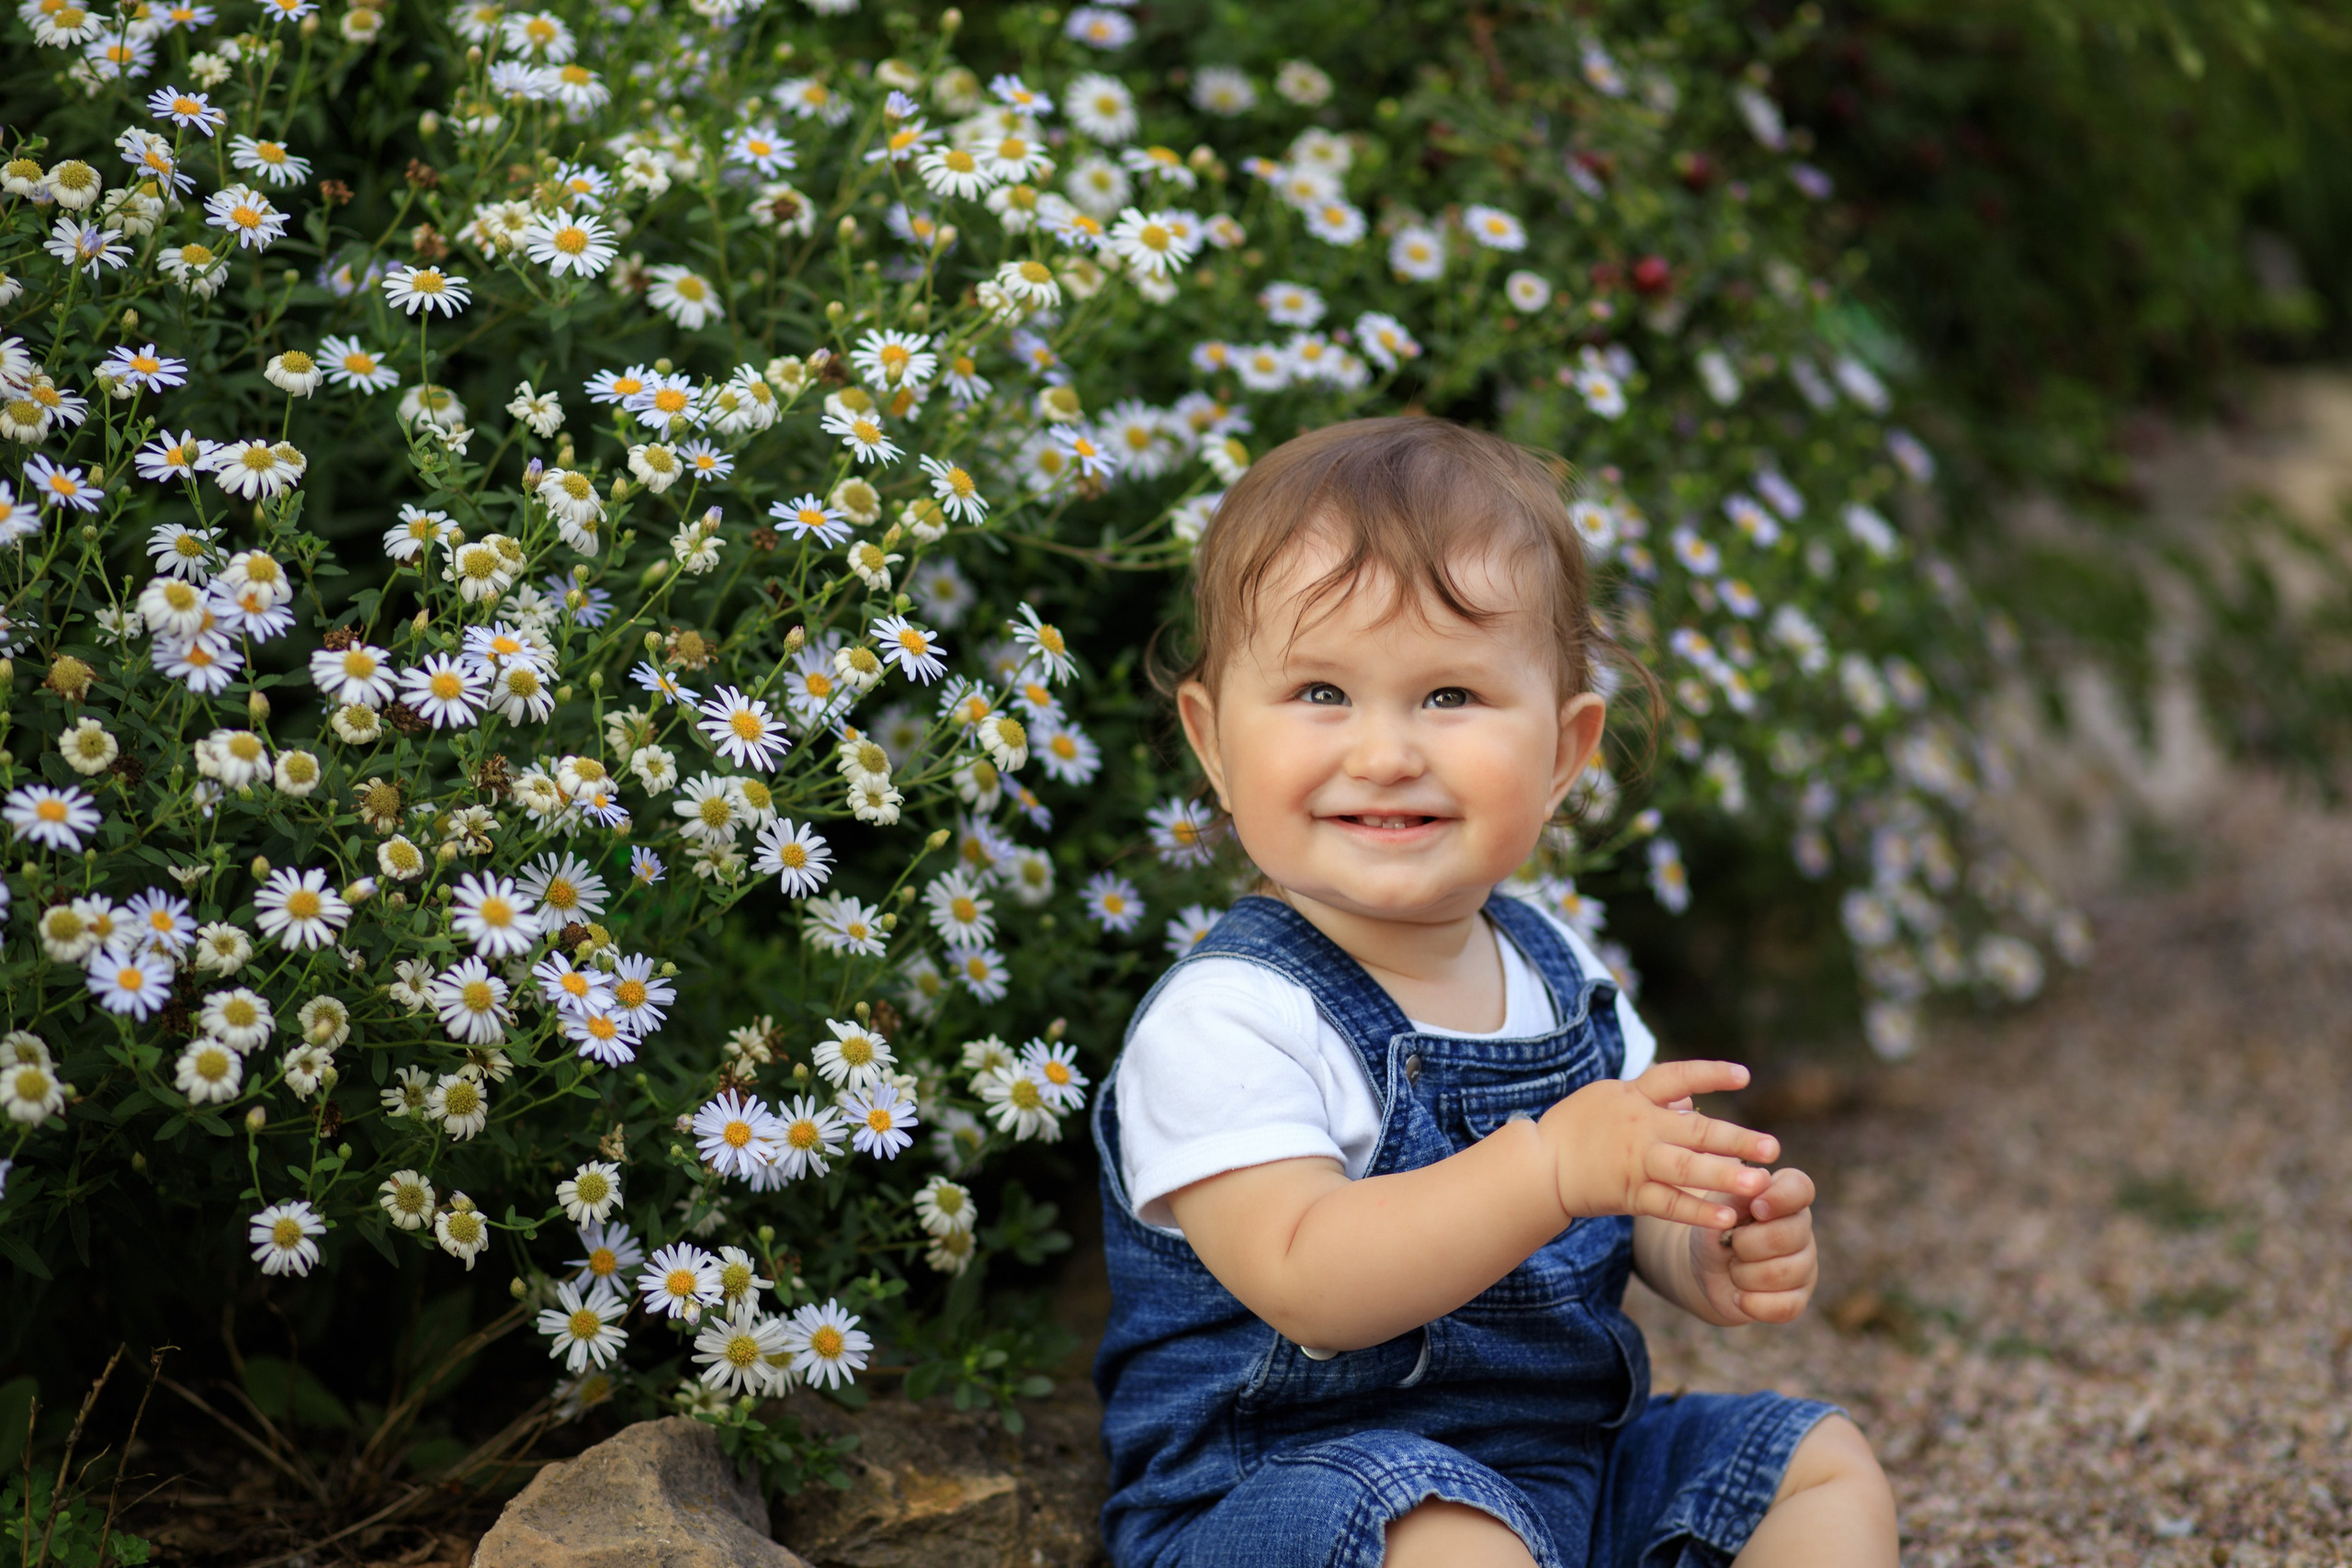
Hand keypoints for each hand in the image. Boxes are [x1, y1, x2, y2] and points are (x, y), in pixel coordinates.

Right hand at [1538, 1060, 1778, 1228]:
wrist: (1538, 1164)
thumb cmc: (1577, 1126)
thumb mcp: (1610, 1096)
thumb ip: (1653, 1097)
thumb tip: (1693, 1097)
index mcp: (1634, 1095)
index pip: (1678, 1077)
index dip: (1711, 1075)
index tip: (1746, 1077)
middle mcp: (1639, 1125)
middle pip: (1695, 1130)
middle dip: (1736, 1138)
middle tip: (1773, 1147)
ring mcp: (1635, 1161)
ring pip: (1686, 1168)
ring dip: (1724, 1175)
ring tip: (1760, 1183)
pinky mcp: (1628, 1193)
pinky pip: (1668, 1204)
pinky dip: (1697, 1211)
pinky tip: (1727, 1219)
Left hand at [1688, 1166, 1818, 1324]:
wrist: (1706, 1267)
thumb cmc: (1715, 1226)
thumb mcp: (1717, 1205)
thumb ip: (1737, 1191)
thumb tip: (1761, 1177)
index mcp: (1785, 1196)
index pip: (1800, 1188)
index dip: (1780, 1199)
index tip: (1755, 1208)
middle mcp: (1802, 1229)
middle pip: (1786, 1236)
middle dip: (1745, 1244)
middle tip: (1731, 1244)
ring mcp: (1804, 1265)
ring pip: (1783, 1273)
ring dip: (1744, 1274)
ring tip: (1733, 1267)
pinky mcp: (1798, 1298)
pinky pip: (1785, 1306)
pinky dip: (1753, 1303)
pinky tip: (1738, 1296)